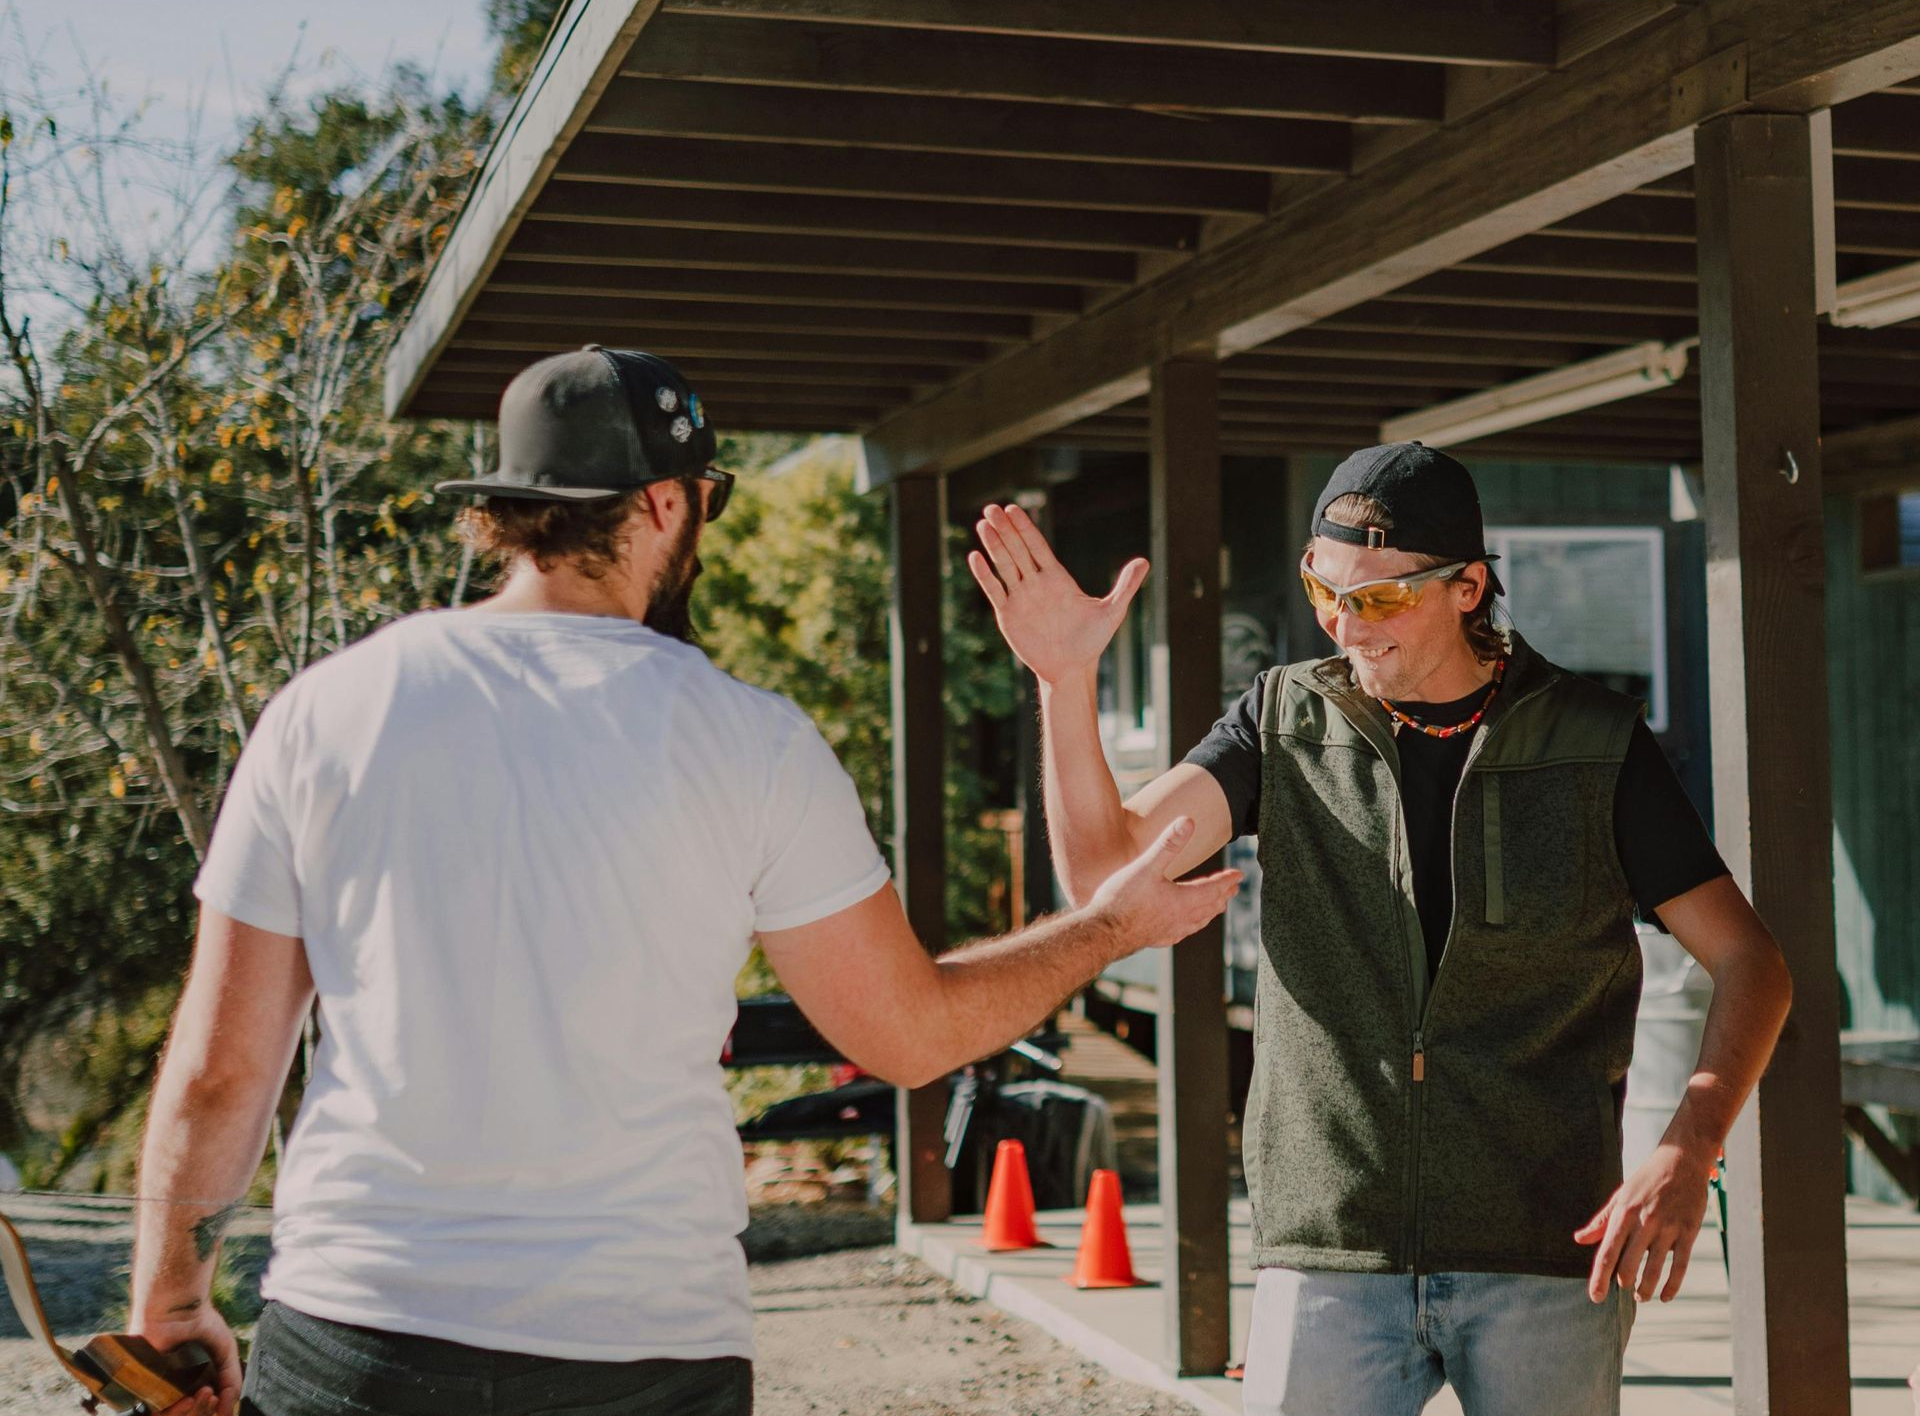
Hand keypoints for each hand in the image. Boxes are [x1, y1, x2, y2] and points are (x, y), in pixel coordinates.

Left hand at [131, 1309, 242, 1415]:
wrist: (178, 1308)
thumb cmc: (202, 1324)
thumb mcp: (226, 1354)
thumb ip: (231, 1382)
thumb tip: (228, 1413)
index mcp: (195, 1384)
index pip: (203, 1410)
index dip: (212, 1410)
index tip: (220, 1399)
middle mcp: (177, 1390)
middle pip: (190, 1415)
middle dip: (204, 1412)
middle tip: (213, 1396)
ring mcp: (159, 1390)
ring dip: (192, 1413)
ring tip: (203, 1395)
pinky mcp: (143, 1389)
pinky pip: (155, 1412)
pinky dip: (173, 1412)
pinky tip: (186, 1400)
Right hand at [967, 503, 1148, 684]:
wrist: (1071, 669)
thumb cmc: (1092, 641)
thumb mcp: (1112, 612)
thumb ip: (1126, 586)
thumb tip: (1145, 561)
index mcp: (1057, 578)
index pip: (1038, 546)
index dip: (1025, 527)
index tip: (1013, 508)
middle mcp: (1036, 583)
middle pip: (1018, 550)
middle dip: (1005, 529)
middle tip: (991, 508)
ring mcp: (1020, 598)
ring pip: (1004, 566)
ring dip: (993, 545)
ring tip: (982, 524)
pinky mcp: (1008, 615)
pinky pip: (995, 591)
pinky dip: (984, 575)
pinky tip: (974, 557)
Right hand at [1086, 816, 1241, 954]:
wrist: (1102, 933)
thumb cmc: (1123, 900)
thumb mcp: (1146, 866)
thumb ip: (1168, 844)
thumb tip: (1188, 821)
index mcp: (1183, 900)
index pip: (1213, 888)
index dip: (1226, 880)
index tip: (1239, 875)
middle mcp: (1181, 918)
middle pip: (1209, 906)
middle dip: (1222, 895)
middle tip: (1233, 888)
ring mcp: (1169, 931)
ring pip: (1198, 922)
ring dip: (1210, 912)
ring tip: (1216, 907)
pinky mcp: (1155, 939)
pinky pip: (1181, 933)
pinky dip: (1191, 926)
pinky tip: (1184, 928)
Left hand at [1574, 1142, 1712, 1302]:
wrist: (1681, 1160)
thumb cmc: (1646, 1180)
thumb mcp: (1620, 1196)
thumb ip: (1601, 1221)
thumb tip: (1580, 1240)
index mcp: (1624, 1213)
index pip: (1607, 1252)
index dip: (1600, 1277)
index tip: (1595, 1297)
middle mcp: (1644, 1222)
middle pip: (1629, 1263)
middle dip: (1623, 1283)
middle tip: (1622, 1290)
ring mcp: (1668, 1228)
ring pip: (1655, 1268)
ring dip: (1646, 1288)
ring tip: (1641, 1296)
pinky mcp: (1689, 1232)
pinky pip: (1680, 1265)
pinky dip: (1673, 1285)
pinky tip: (1666, 1297)